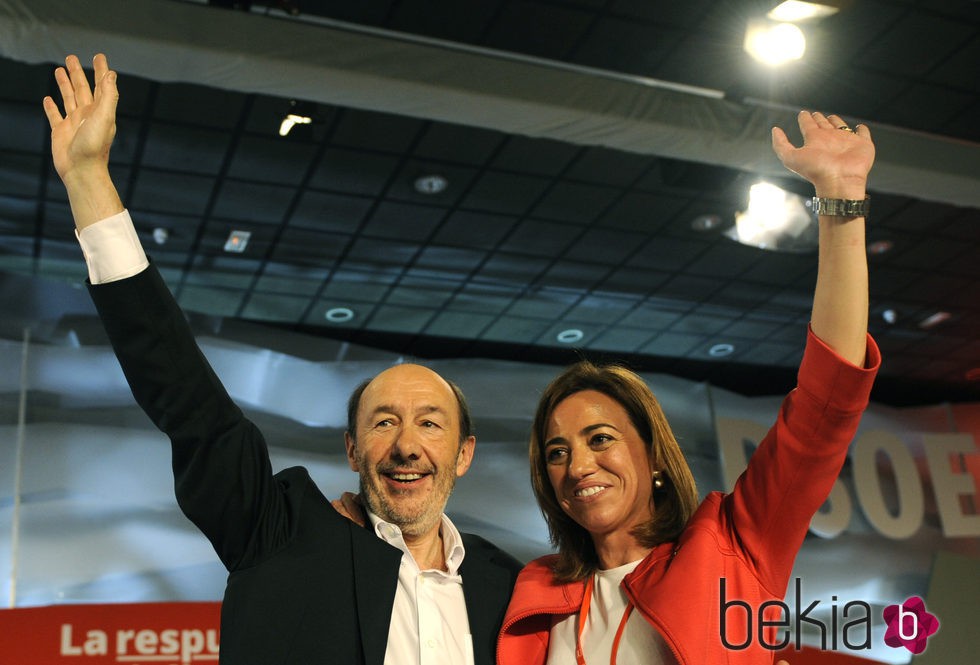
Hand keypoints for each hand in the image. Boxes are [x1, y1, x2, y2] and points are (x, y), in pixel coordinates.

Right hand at [42, 53, 118, 184]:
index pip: (101, 85)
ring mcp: (73, 123)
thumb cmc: (94, 147)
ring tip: (59, 70)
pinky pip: (54, 115)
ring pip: (68, 98)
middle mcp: (87, 115)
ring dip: (65, 84)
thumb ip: (108, 97)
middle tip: (71, 57)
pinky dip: (51, 106)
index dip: (100, 70)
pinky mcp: (60, 132)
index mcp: (100, 111)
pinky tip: (47, 98)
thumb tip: (111, 75)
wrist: (81, 170)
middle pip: (82, 88)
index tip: (99, 56)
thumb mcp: (104, 118)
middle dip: (78, 72)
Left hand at [771, 111, 874, 198]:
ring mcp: (846, 142)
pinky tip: (859, 127)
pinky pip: (863, 134)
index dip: (805, 118)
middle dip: (819, 118)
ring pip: (841, 127)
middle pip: (823, 125)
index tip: (803, 113)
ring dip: (836, 121)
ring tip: (831, 117)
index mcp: (814, 141)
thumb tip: (775, 130)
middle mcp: (829, 140)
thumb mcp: (790, 157)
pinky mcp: (862, 144)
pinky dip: (862, 130)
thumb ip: (780, 144)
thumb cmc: (815, 170)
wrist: (839, 180)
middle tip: (815, 113)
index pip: (808, 125)